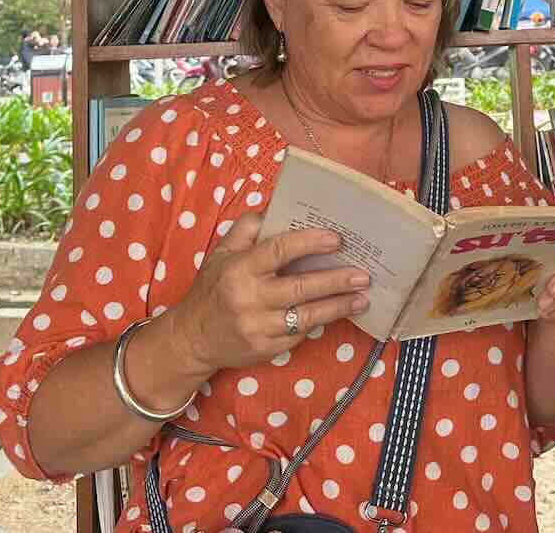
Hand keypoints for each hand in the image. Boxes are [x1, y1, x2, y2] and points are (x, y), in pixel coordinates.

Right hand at [170, 214, 372, 374]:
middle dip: (336, 280)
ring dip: (338, 306)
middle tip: (363, 274)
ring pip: (306, 316)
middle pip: (301, 287)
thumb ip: (248, 227)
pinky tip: (339, 313)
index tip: (336, 239)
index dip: (309, 242)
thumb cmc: (212, 288)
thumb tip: (278, 204)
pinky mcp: (265, 350)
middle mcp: (249, 299)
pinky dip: (319, 322)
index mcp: (239, 269)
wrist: (191, 339)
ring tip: (363, 297)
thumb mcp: (222, 252)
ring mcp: (258, 328)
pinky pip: (299, 334)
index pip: (279, 251)